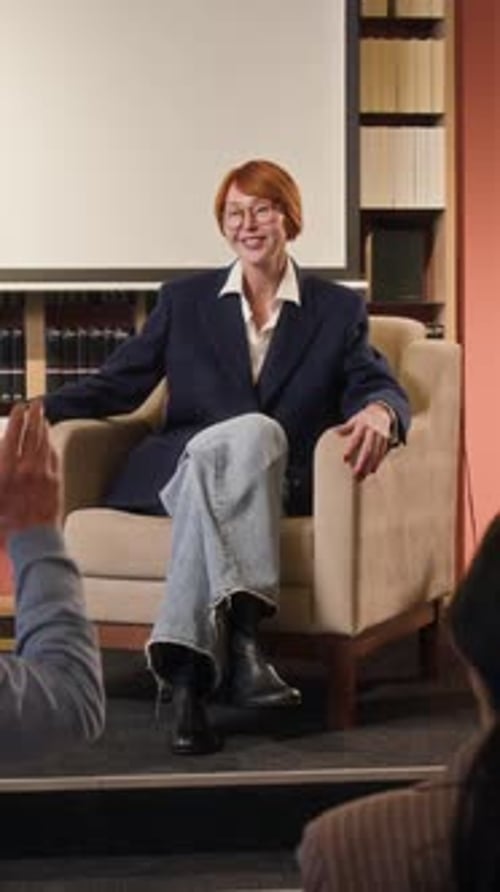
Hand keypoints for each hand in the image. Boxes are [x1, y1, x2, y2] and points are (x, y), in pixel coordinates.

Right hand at [0, 401, 59, 540]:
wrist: (31, 537)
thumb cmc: (6, 521)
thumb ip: (1, 467)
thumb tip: (3, 451)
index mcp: (8, 469)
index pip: (13, 436)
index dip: (17, 419)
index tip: (20, 407)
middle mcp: (27, 467)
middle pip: (32, 435)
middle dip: (35, 416)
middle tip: (37, 404)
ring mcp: (44, 473)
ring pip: (45, 444)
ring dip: (44, 428)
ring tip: (43, 416)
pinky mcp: (55, 482)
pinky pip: (54, 457)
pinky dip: (51, 445)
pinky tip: (49, 440)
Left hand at [335, 402, 391, 481]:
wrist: (381, 412)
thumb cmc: (363, 419)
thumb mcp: (354, 420)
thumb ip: (345, 428)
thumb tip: (334, 433)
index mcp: (362, 426)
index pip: (356, 438)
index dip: (350, 449)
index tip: (345, 458)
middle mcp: (373, 431)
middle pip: (368, 449)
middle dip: (362, 462)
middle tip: (355, 473)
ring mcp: (381, 437)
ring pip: (376, 453)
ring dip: (370, 465)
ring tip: (363, 476)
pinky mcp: (386, 441)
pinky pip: (382, 454)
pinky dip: (377, 463)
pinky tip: (372, 471)